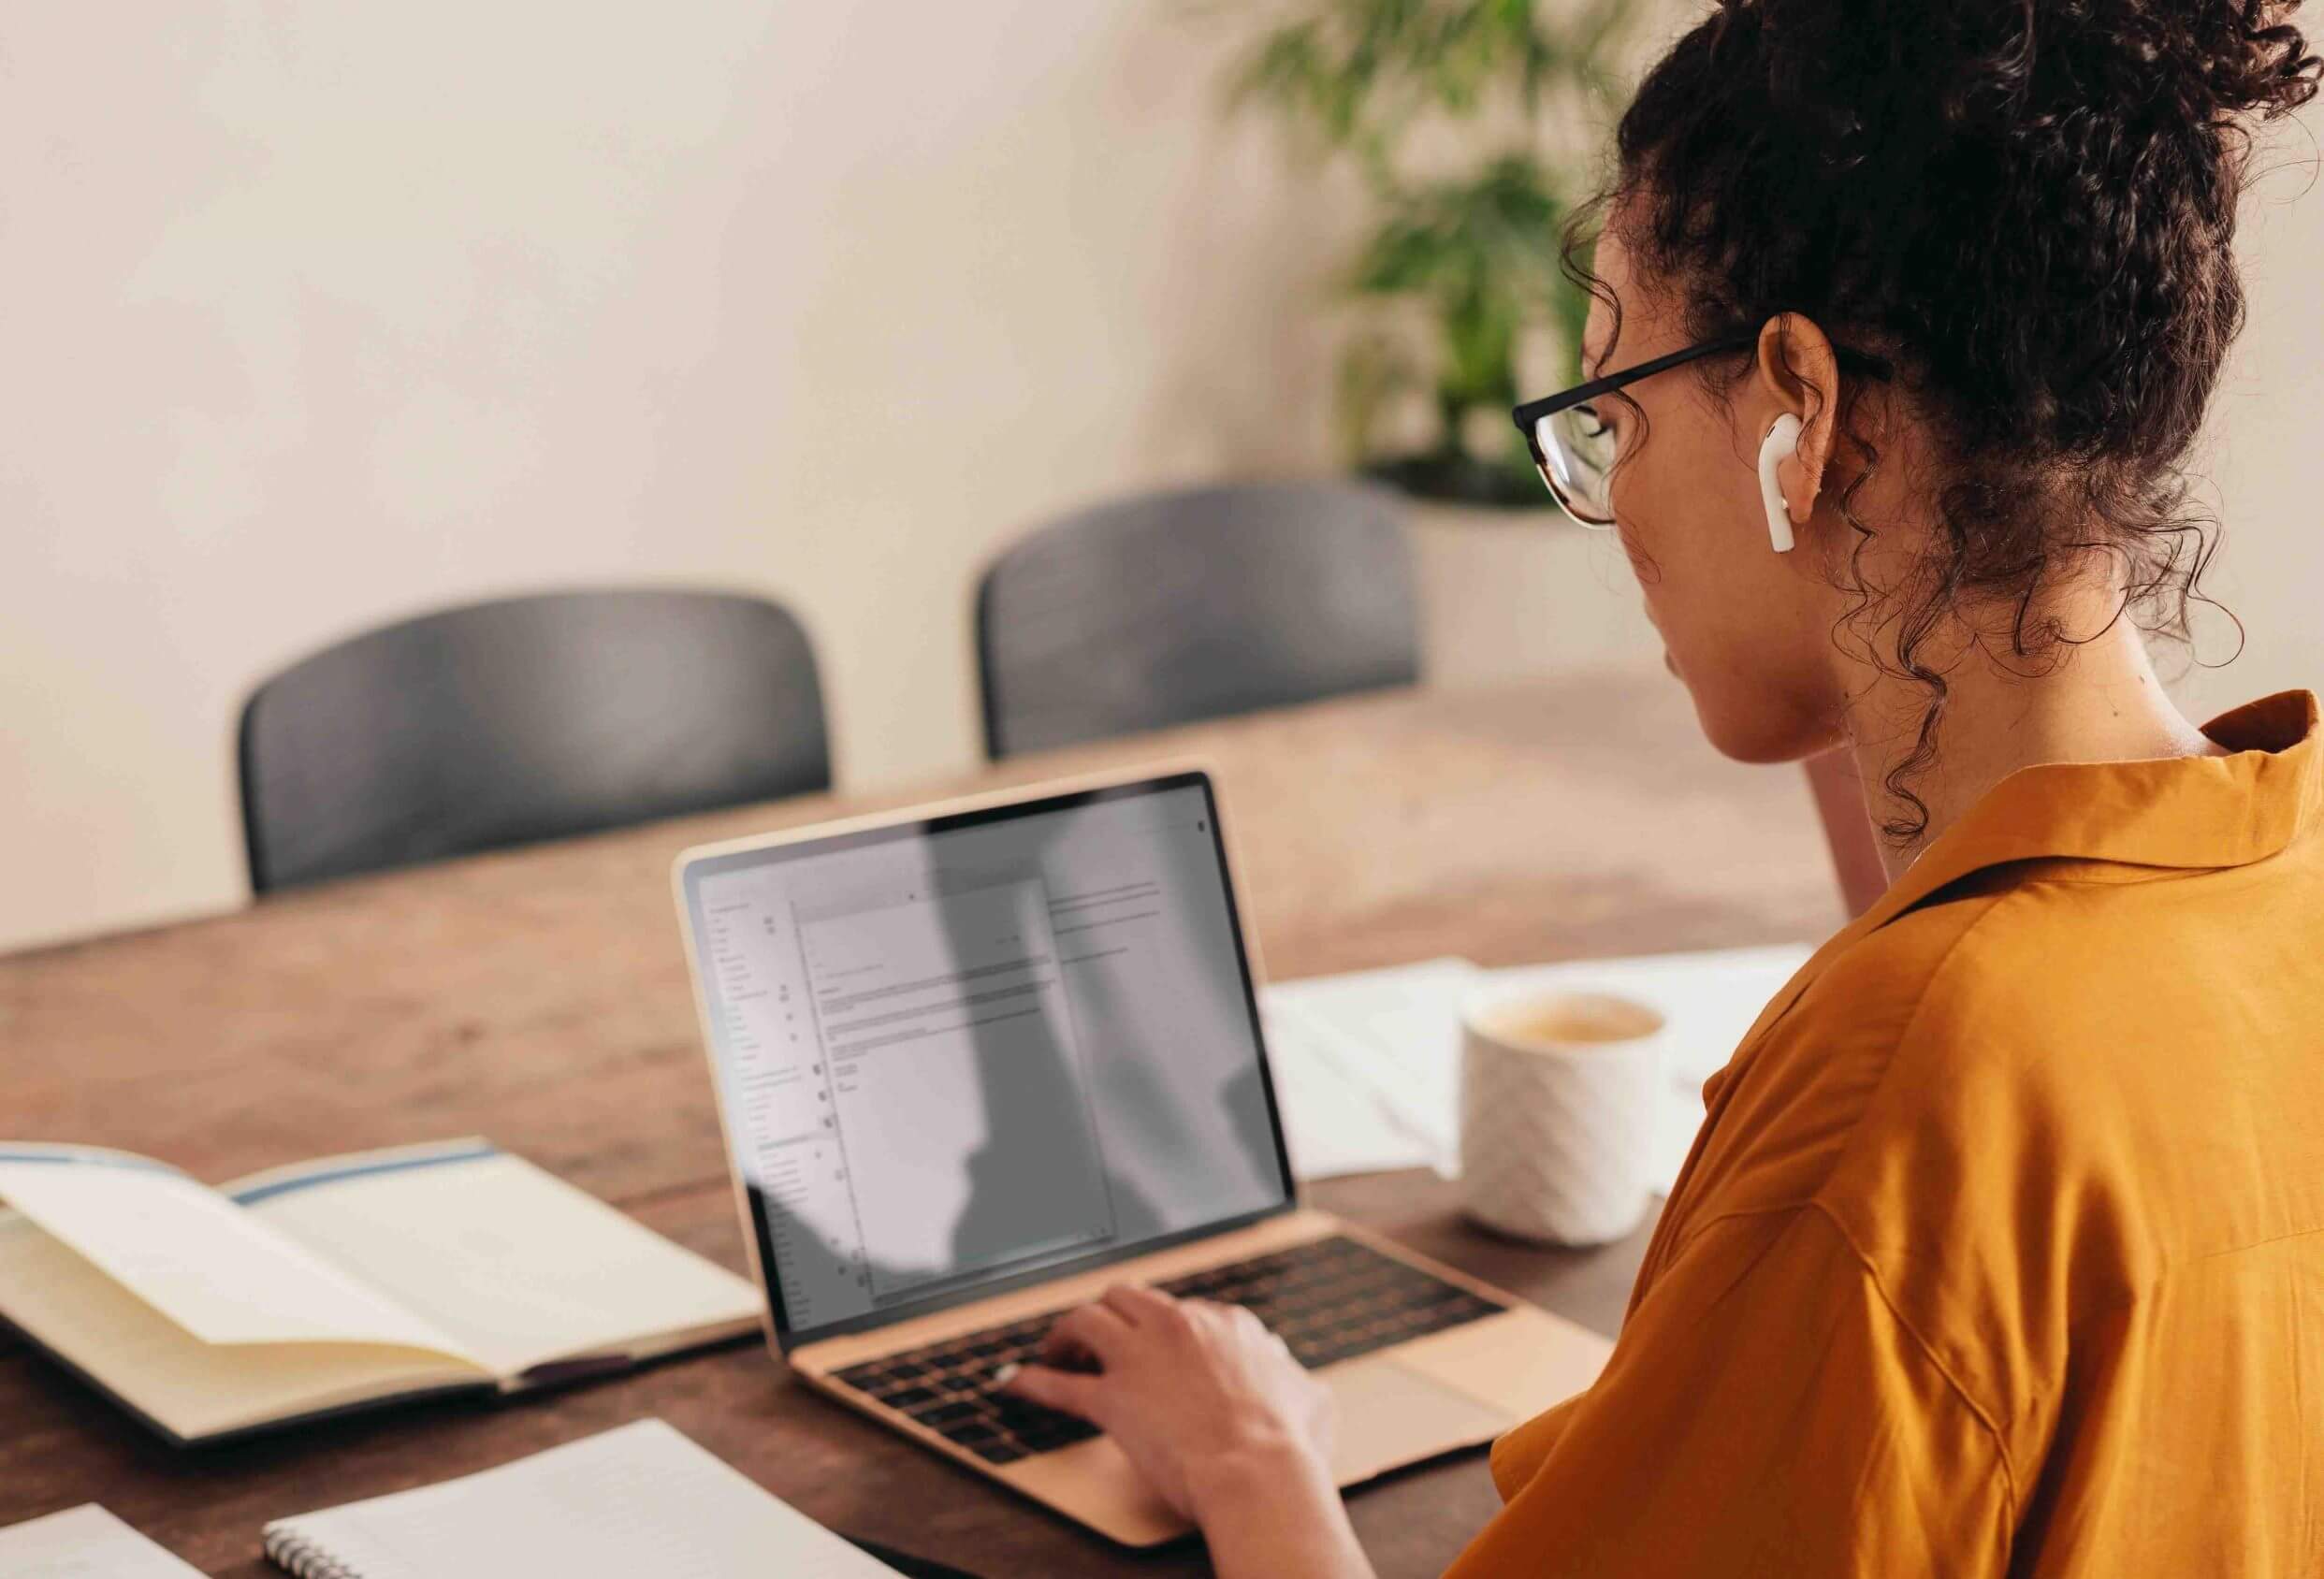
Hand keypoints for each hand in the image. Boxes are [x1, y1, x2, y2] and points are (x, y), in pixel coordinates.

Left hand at [1000, 1282, 1335, 1523]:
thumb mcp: (1311, 1396)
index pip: (1183, 1312)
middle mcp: (1178, 1327)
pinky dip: (1031, 1382)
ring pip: (1087, 1319)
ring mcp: (1140, 1358)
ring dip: (1068, 1334)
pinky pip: (1058, 1385)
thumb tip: (1295, 1375)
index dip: (1164, 1331)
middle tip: (1100, 1343)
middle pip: (1126, 1298)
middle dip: (1109, 1316)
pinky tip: (1013, 1384)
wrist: (1256, 1471)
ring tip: (1059, 1353)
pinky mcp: (1111, 1398)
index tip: (1155, 1348)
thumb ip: (1296, 1377)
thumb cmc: (1288, 1442)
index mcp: (1225, 1324)